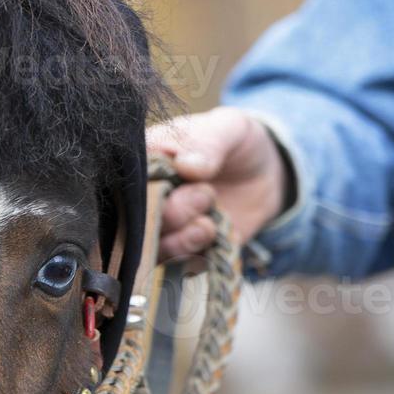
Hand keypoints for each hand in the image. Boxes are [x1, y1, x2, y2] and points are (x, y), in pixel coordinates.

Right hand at [147, 106, 289, 257]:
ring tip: (209, 222)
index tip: (179, 177)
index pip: (127, 180)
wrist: (266, 175)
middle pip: (137, 219)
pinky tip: (212, 232)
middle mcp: (147, 196)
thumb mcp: (229, 128)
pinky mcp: (182, 250)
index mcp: (146, 160)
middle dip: (173, 212)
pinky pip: (175, 265)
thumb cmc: (237, 144)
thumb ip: (209, 142)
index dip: (149, 186)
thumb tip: (185, 165)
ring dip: (181, 238)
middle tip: (206, 194)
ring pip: (152, 247)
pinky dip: (193, 254)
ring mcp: (163, 226)